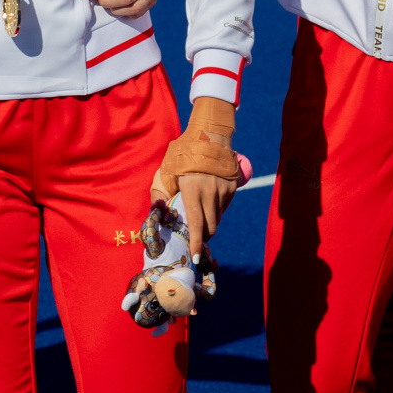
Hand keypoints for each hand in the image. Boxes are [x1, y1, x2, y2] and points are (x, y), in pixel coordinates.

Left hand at [152, 97, 240, 254]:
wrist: (208, 135)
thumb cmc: (181, 155)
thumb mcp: (165, 172)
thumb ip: (160, 194)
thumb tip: (159, 214)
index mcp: (193, 189)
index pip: (198, 224)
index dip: (197, 243)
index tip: (197, 257)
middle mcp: (211, 191)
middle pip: (211, 226)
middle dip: (203, 237)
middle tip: (195, 237)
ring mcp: (224, 189)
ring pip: (218, 218)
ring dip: (209, 222)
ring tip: (200, 213)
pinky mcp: (233, 186)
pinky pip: (224, 206)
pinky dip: (216, 209)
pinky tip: (208, 199)